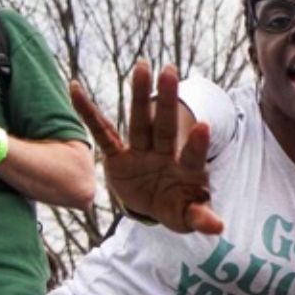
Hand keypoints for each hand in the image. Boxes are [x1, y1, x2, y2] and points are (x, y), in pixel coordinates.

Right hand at [71, 63, 223, 233]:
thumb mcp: (188, 217)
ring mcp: (141, 153)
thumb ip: (201, 218)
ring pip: (140, 122)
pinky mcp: (118, 157)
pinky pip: (102, 133)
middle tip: (170, 71)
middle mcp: (164, 155)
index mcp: (186, 170)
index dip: (197, 143)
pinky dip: (88, 112)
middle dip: (168, 102)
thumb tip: (218, 228)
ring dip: (141, 96)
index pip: (193, 155)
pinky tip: (76, 88)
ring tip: (143, 66)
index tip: (204, 126)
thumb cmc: (178, 207)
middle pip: (166, 127)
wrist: (156, 205)